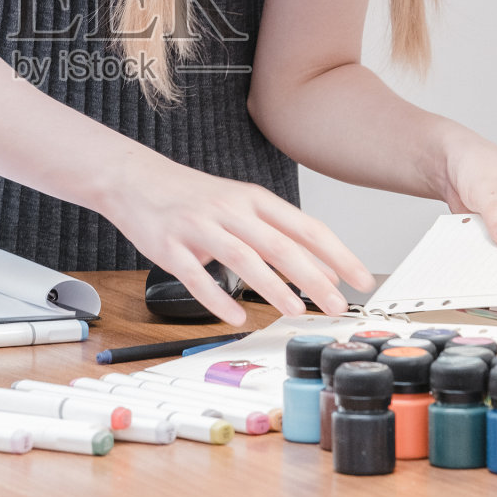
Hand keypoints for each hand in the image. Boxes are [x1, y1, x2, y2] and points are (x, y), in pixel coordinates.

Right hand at [99, 156, 374, 326]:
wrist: (134, 179)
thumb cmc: (193, 197)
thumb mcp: (241, 206)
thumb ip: (279, 235)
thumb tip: (323, 269)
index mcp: (254, 199)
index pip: (305, 227)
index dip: (337, 254)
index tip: (361, 279)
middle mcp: (230, 209)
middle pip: (280, 244)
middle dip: (313, 276)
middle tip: (337, 304)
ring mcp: (199, 226)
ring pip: (242, 256)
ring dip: (272, 286)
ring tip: (295, 311)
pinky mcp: (169, 245)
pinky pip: (195, 276)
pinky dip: (217, 298)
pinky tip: (235, 317)